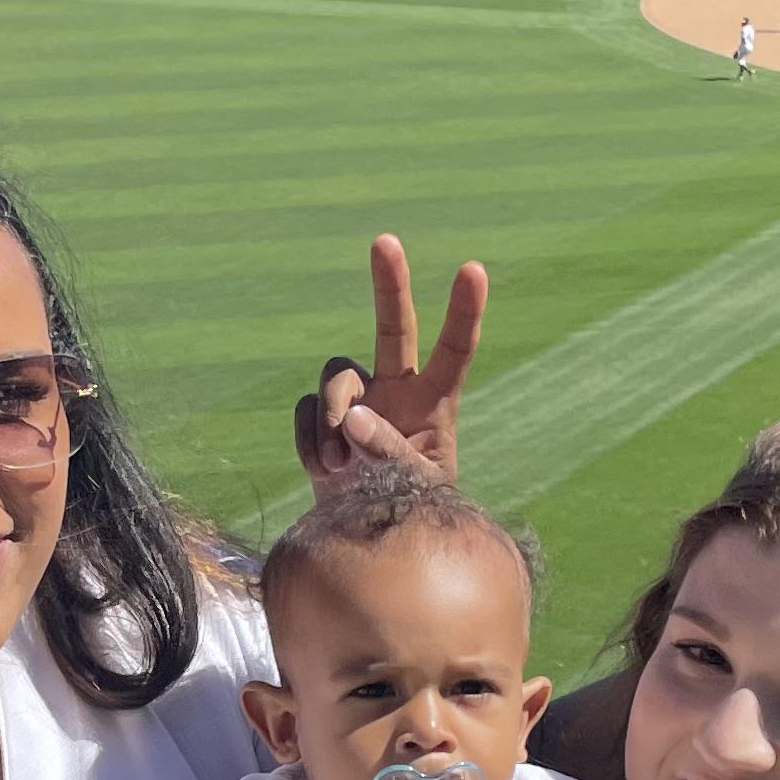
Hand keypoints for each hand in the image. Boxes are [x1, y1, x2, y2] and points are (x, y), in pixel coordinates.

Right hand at [294, 236, 487, 492]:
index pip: (454, 350)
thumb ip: (388, 453)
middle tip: (385, 240)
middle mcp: (396, 390)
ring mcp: (356, 401)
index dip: (464, 311)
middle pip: (392, 327)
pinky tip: (324, 471)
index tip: (472, 269)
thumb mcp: (412, 489)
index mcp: (434, 403)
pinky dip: (310, 441)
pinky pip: (306, 409)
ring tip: (340, 467)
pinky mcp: (322, 419)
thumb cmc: (408, 513)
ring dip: (332, 416)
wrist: (367, 539)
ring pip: (336, 375)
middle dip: (389, 284)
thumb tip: (351, 418)